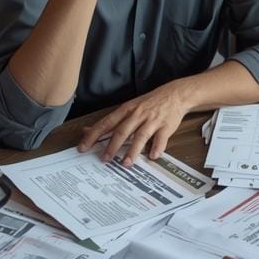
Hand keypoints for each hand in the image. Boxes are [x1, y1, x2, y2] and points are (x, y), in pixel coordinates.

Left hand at [78, 81, 193, 164]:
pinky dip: (157, 148)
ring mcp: (152, 120)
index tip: (83, 147)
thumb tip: (87, 130)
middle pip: (122, 131)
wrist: (175, 94)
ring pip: (140, 136)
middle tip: (104, 160)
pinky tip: (152, 156)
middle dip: (111, 146)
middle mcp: (138, 114)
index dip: (94, 135)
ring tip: (125, 164)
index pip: (106, 123)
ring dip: (132, 151)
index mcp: (126, 110)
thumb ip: (110, 121)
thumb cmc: (149, 103)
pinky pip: (161, 138)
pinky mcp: (166, 126)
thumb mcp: (128, 108)